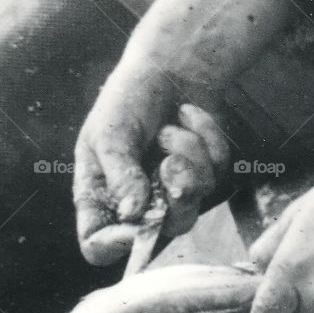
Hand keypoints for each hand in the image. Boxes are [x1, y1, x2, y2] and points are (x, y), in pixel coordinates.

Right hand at [73, 0, 296, 264]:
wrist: (169, 66)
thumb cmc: (127, 99)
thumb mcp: (111, 133)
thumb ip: (120, 176)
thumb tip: (131, 215)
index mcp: (100, 196)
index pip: (96, 245)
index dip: (112, 246)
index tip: (133, 228)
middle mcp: (137, 203)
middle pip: (159, 234)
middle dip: (172, 196)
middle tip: (169, 162)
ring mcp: (173, 191)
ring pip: (194, 204)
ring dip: (187, 158)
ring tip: (171, 129)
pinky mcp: (205, 174)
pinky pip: (216, 172)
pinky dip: (205, 138)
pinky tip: (189, 116)